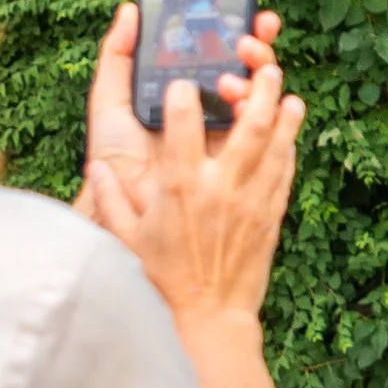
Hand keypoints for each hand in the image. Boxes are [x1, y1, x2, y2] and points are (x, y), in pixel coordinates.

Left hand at [73, 2, 281, 220]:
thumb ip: (117, 55)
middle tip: (246, 42)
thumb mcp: (111, 100)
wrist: (120, 204)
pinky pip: (269, 130)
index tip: (246, 12)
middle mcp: (216, 105)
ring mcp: (234, 131)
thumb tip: (131, 9)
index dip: (239, 28)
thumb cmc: (115, 153)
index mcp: (189, 87)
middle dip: (259, 47)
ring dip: (258, 77)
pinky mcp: (244, 158)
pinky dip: (269, 112)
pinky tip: (249, 103)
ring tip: (230, 83)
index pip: (222, 51)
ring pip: (263, 94)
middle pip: (252, 67)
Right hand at [85, 54, 306, 387]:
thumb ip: (110, 200)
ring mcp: (251, 202)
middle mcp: (220, 189)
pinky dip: (289, 150)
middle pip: (247, 127)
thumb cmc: (161, 280)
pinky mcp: (270, 217)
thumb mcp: (125, 240)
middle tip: (265, 66)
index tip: (186, 80)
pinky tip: (290, 133)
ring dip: (284, 116)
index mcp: (180, 189)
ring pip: (275, 147)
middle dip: (258, 92)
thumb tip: (97, 169)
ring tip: (288, 92)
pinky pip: (284, 174)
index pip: (183, 128)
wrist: (206, 320)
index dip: (186, 98)